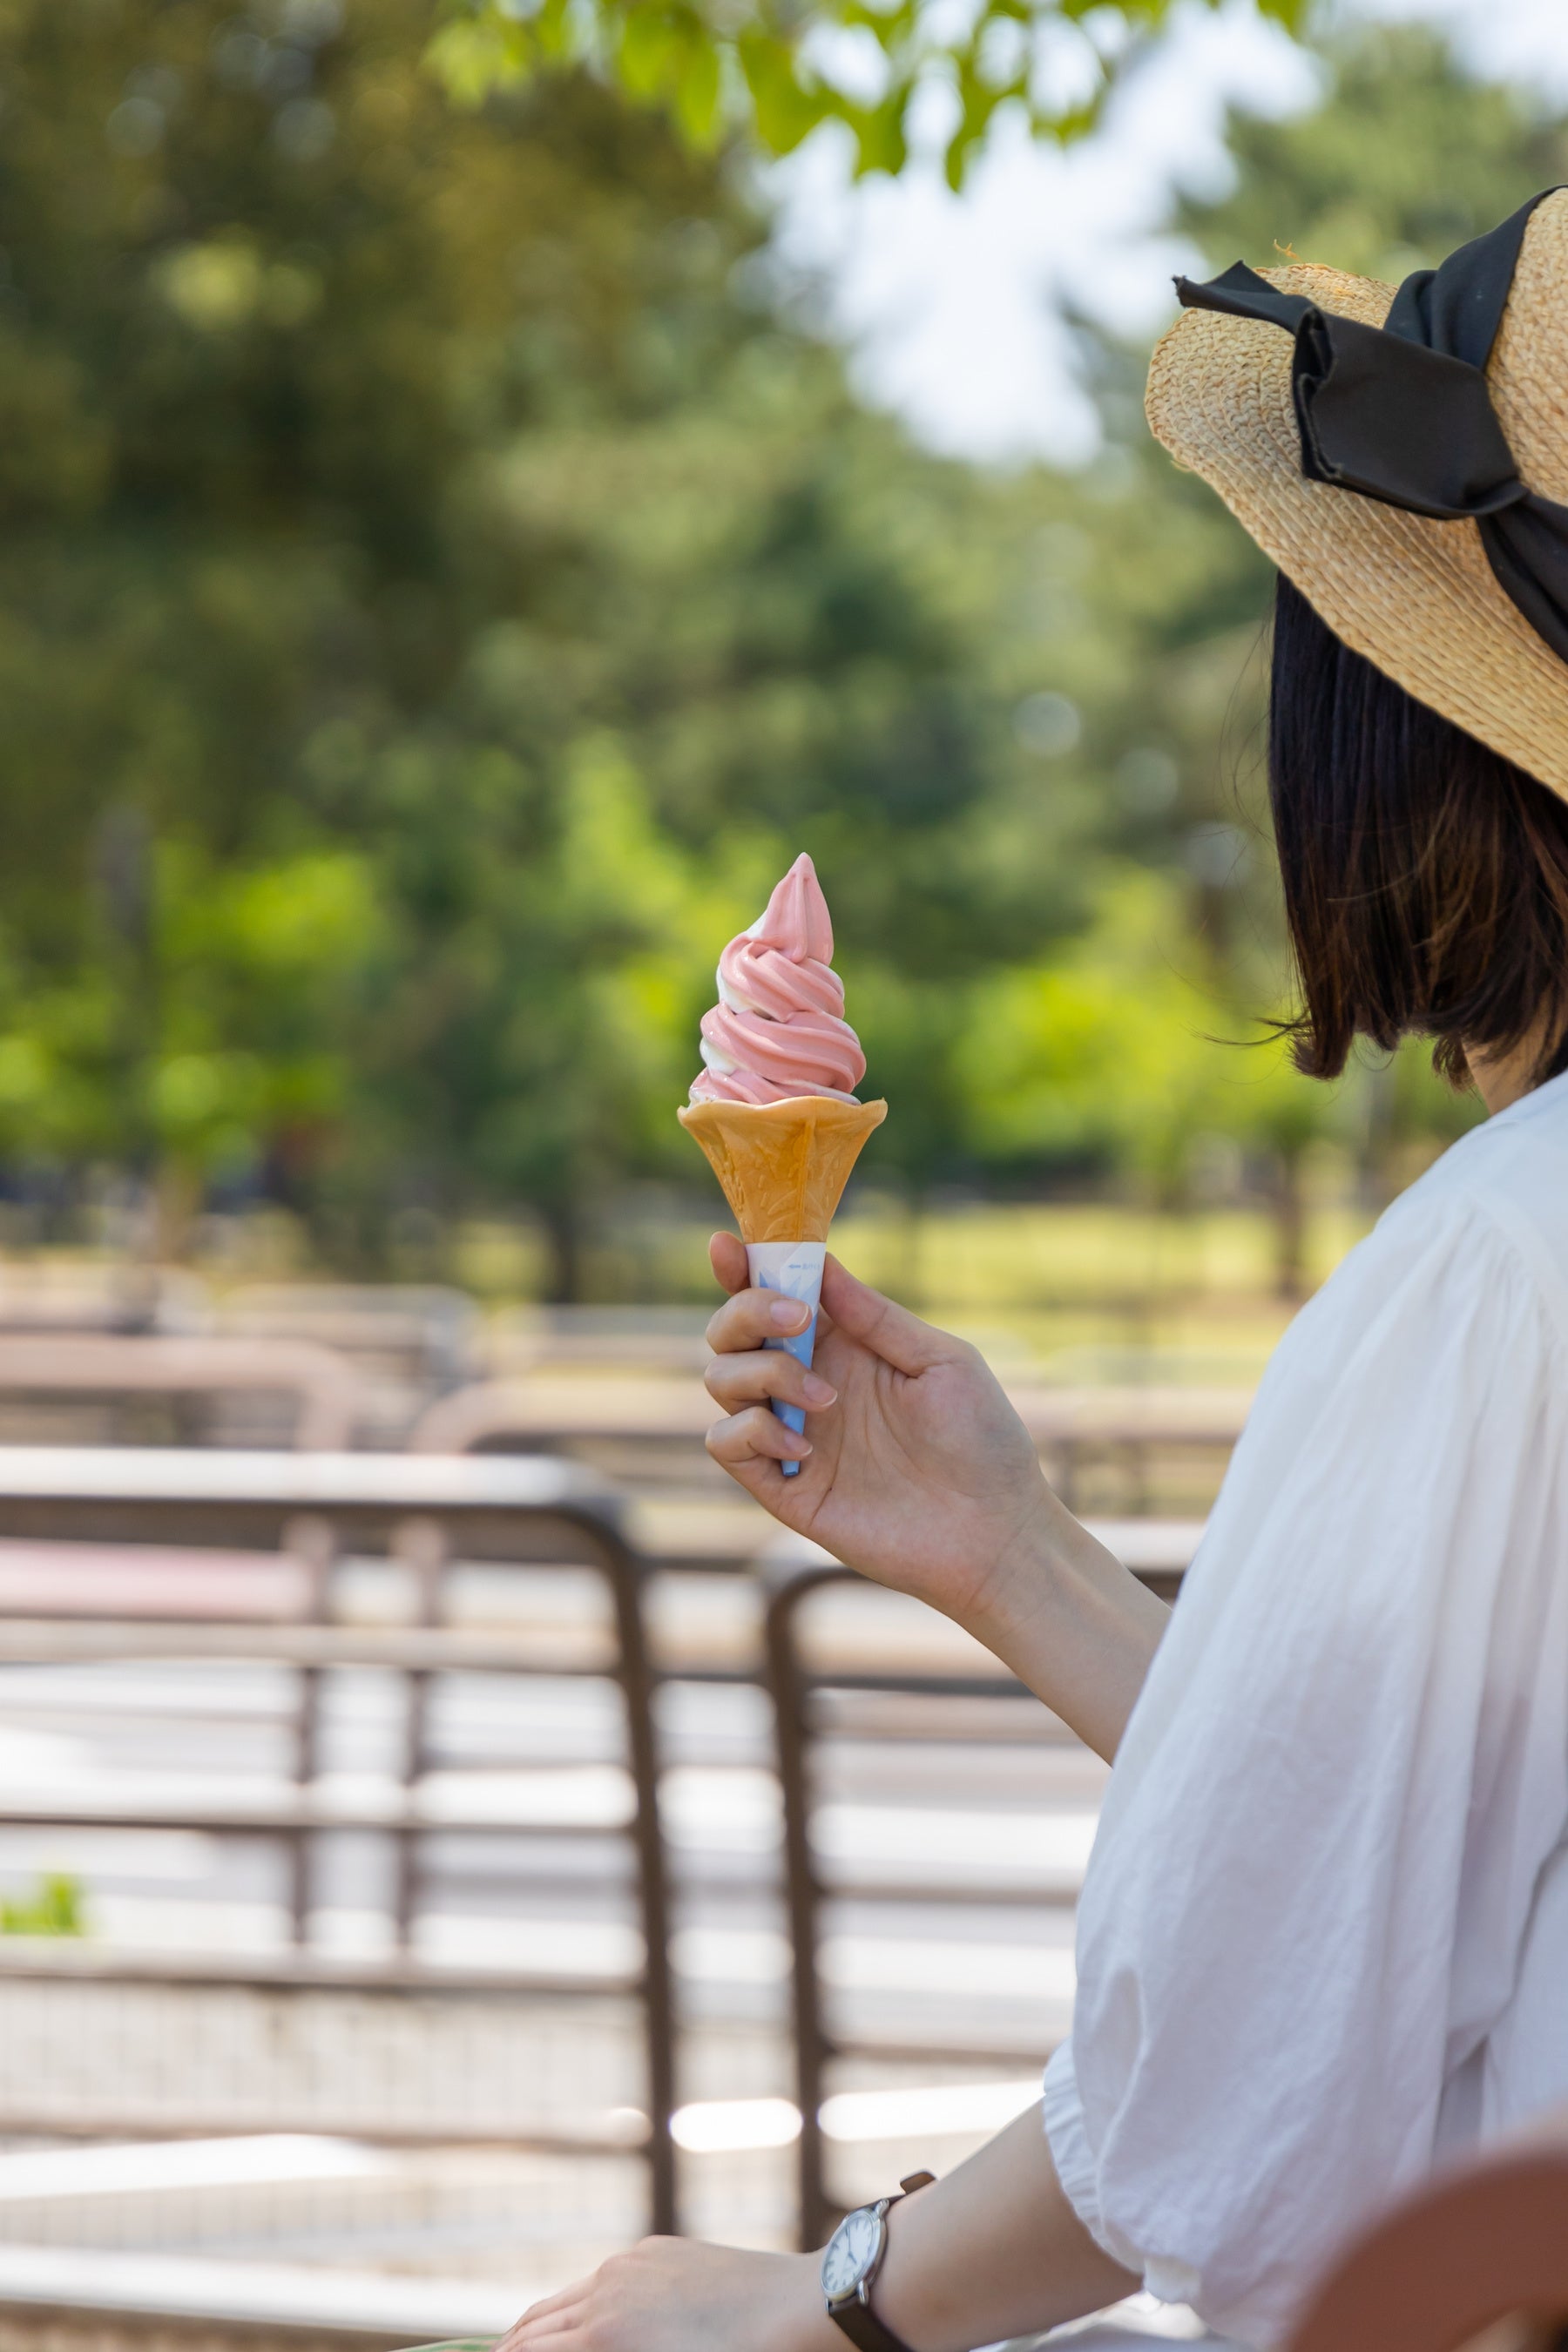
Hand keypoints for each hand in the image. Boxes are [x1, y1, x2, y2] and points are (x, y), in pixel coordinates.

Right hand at [497, 2238, 835, 2351]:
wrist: (798, 2311)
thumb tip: (562, 2351)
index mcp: (602, 2336)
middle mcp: (605, 2291)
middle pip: (534, 2324)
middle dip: (511, 2348)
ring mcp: (630, 2263)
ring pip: (567, 2298)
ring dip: (543, 2325)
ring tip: (527, 2347)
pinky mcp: (657, 2248)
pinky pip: (606, 2277)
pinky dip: (584, 2301)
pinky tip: (588, 2319)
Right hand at [703, 1234, 1064, 1631]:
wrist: (994, 1533)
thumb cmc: (983, 1441)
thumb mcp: (940, 1361)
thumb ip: (875, 1316)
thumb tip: (819, 1263)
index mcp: (844, 1346)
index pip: (775, 1298)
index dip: (743, 1268)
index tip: (727, 1246)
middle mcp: (806, 1384)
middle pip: (730, 1333)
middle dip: (746, 1313)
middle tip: (799, 1322)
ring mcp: (790, 1436)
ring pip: (720, 1381)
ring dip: (761, 1374)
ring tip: (825, 1400)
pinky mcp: (783, 1488)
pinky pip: (726, 1445)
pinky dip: (750, 1433)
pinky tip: (805, 1447)